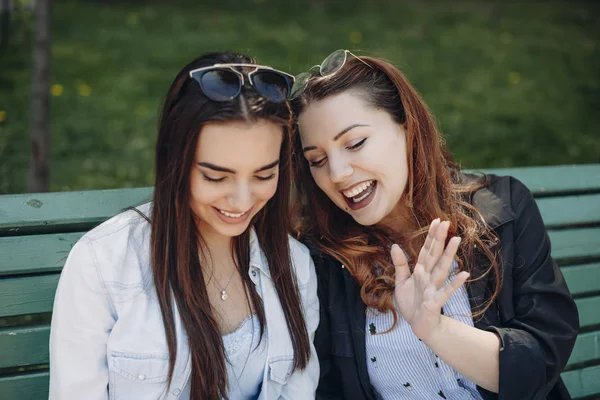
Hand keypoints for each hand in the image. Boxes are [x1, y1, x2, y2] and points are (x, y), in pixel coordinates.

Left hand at [392, 219, 469, 340]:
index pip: (426, 250)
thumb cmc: (412, 303)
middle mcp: (429, 277)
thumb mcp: (401, 282)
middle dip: (439, 239)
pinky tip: (465, 274)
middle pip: (434, 255)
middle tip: (446, 222)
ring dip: (448, 254)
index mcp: (420, 271)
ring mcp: (433, 288)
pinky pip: (446, 291)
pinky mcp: (435, 301)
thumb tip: (395, 245)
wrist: (418, 325)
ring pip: (441, 268)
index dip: (430, 236)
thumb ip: (400, 264)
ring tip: (456, 239)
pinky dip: (455, 283)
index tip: (436, 221)